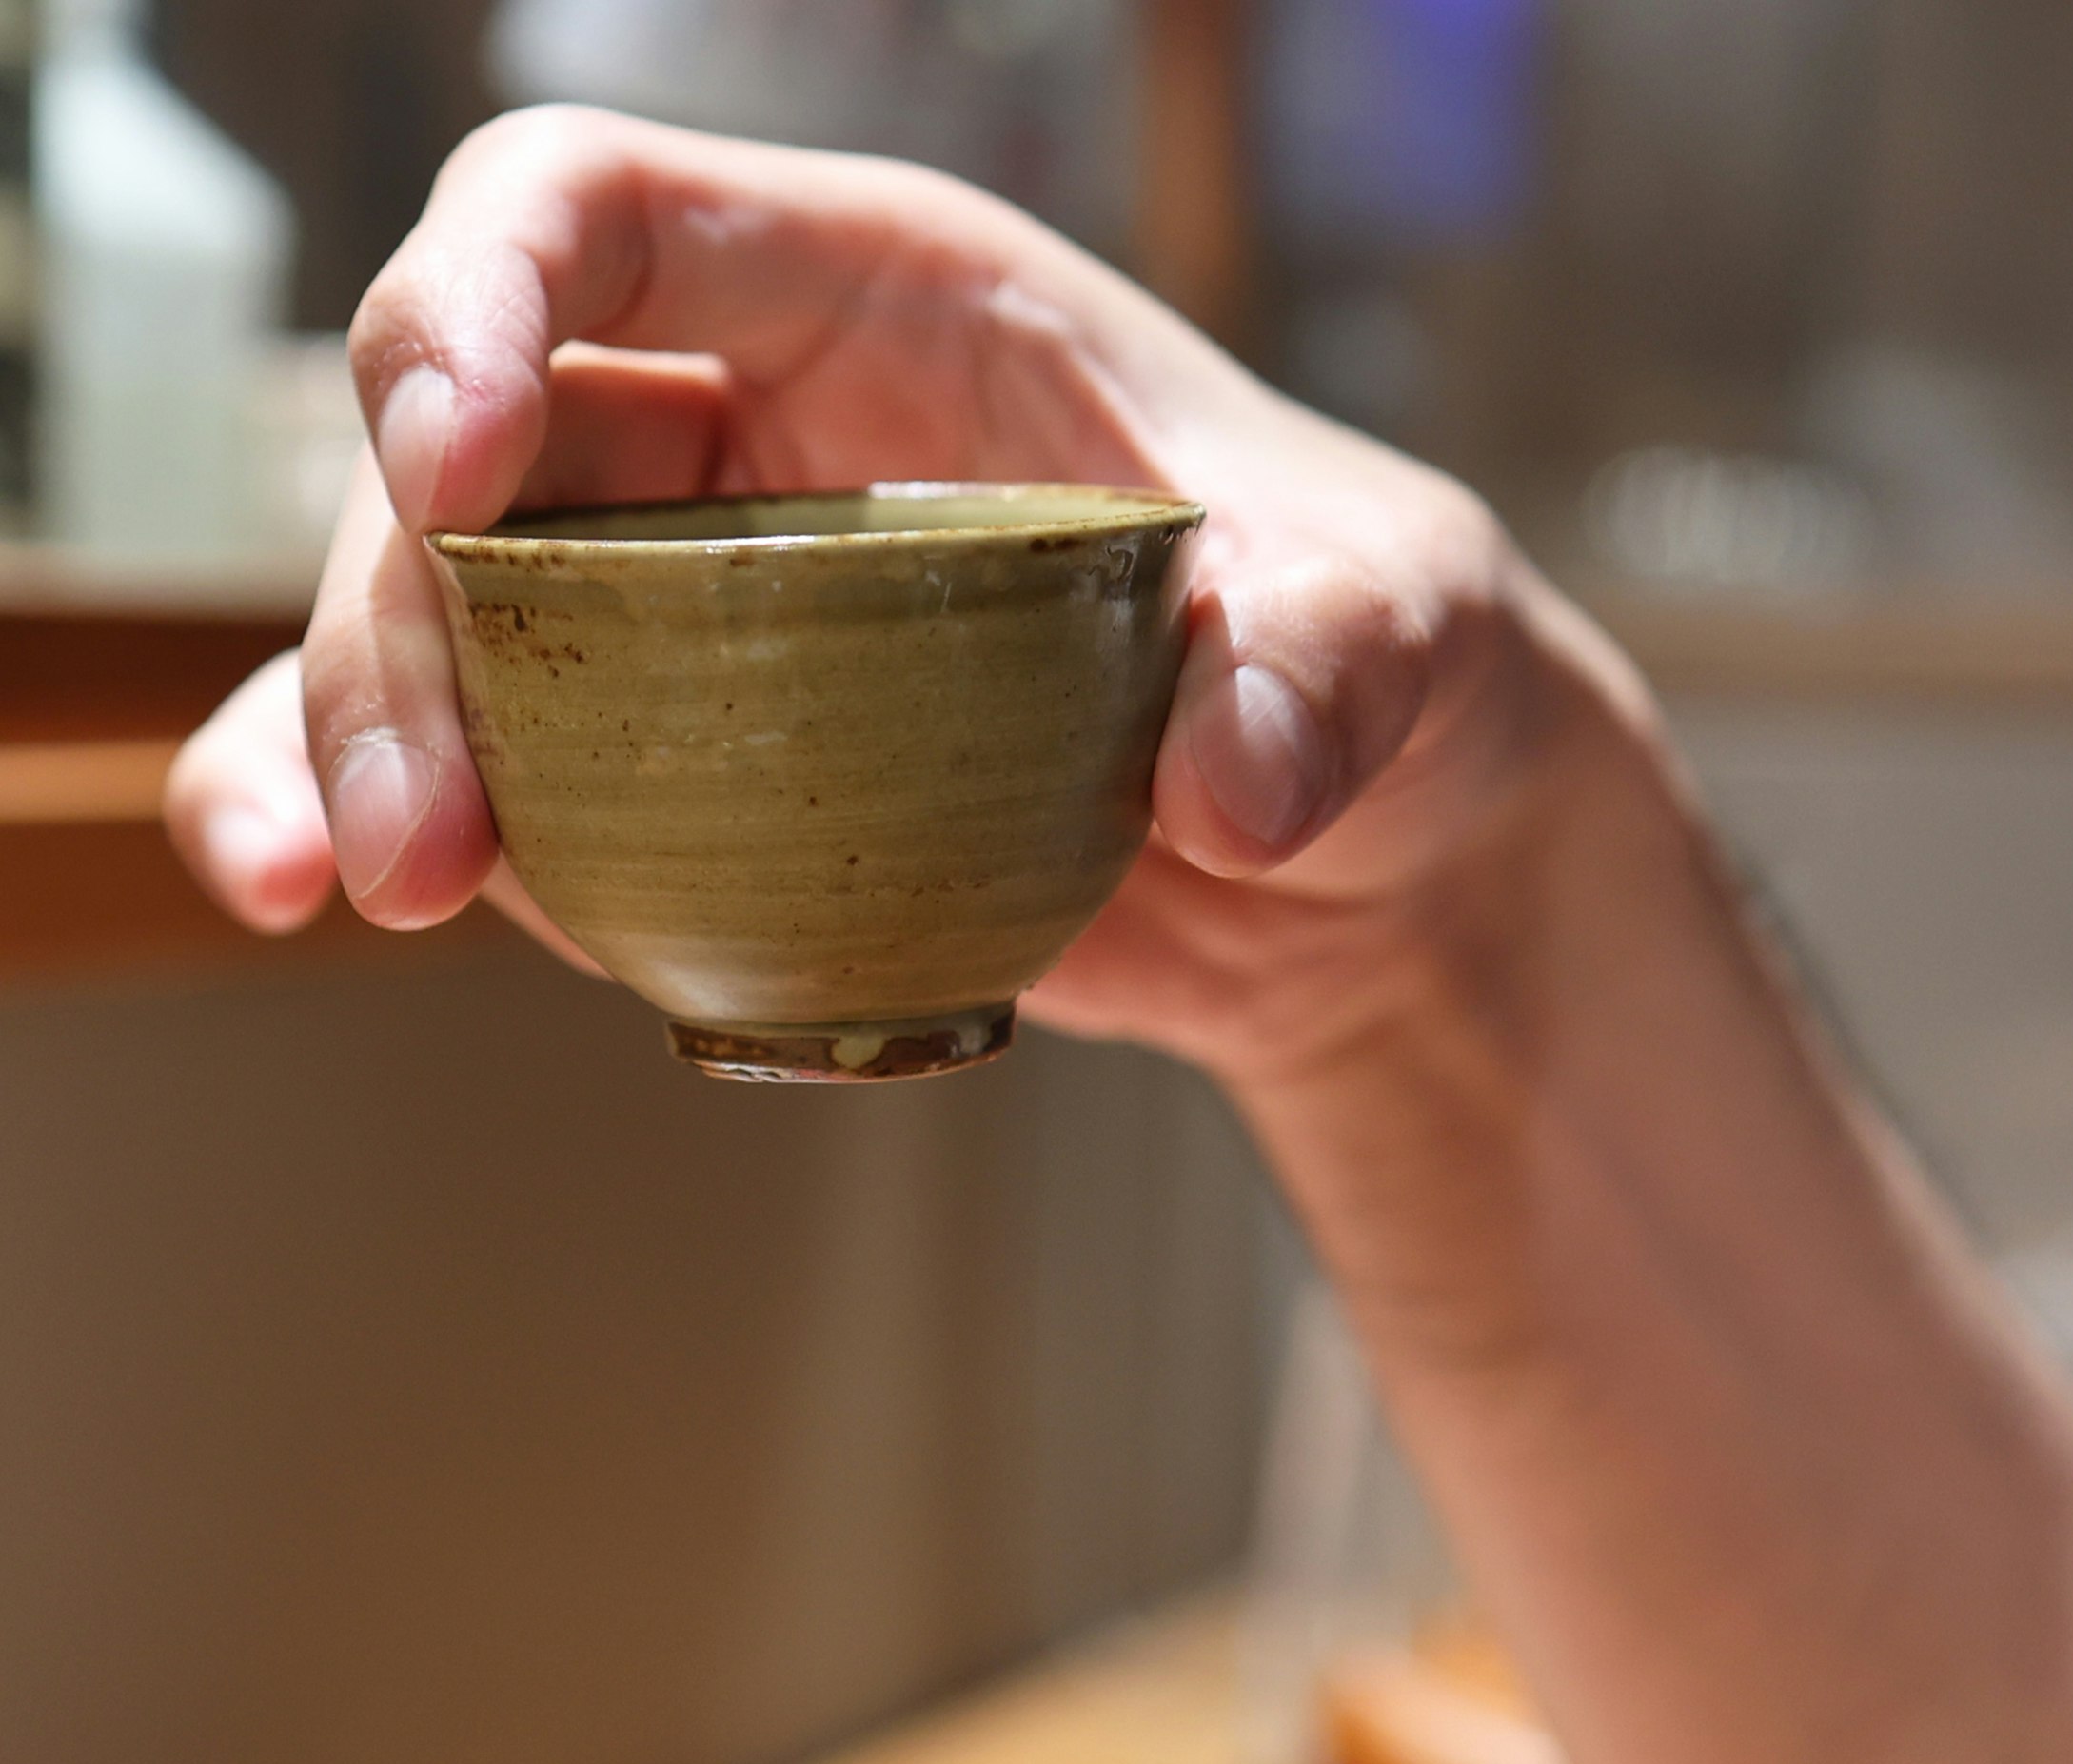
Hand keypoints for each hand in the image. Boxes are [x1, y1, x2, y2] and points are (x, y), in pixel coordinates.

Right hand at [164, 106, 1681, 1083]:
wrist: (1373, 859)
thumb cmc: (1382, 659)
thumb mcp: (1400, 630)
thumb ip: (1330, 672)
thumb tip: (1233, 783)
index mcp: (890, 302)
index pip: (606, 212)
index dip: (482, 294)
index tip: (444, 457)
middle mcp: (755, 423)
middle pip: (475, 441)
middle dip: (402, 612)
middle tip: (422, 825)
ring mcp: (704, 596)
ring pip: (444, 608)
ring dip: (356, 729)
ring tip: (362, 885)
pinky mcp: (700, 760)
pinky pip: (508, 760)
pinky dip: (410, 822)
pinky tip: (339, 910)